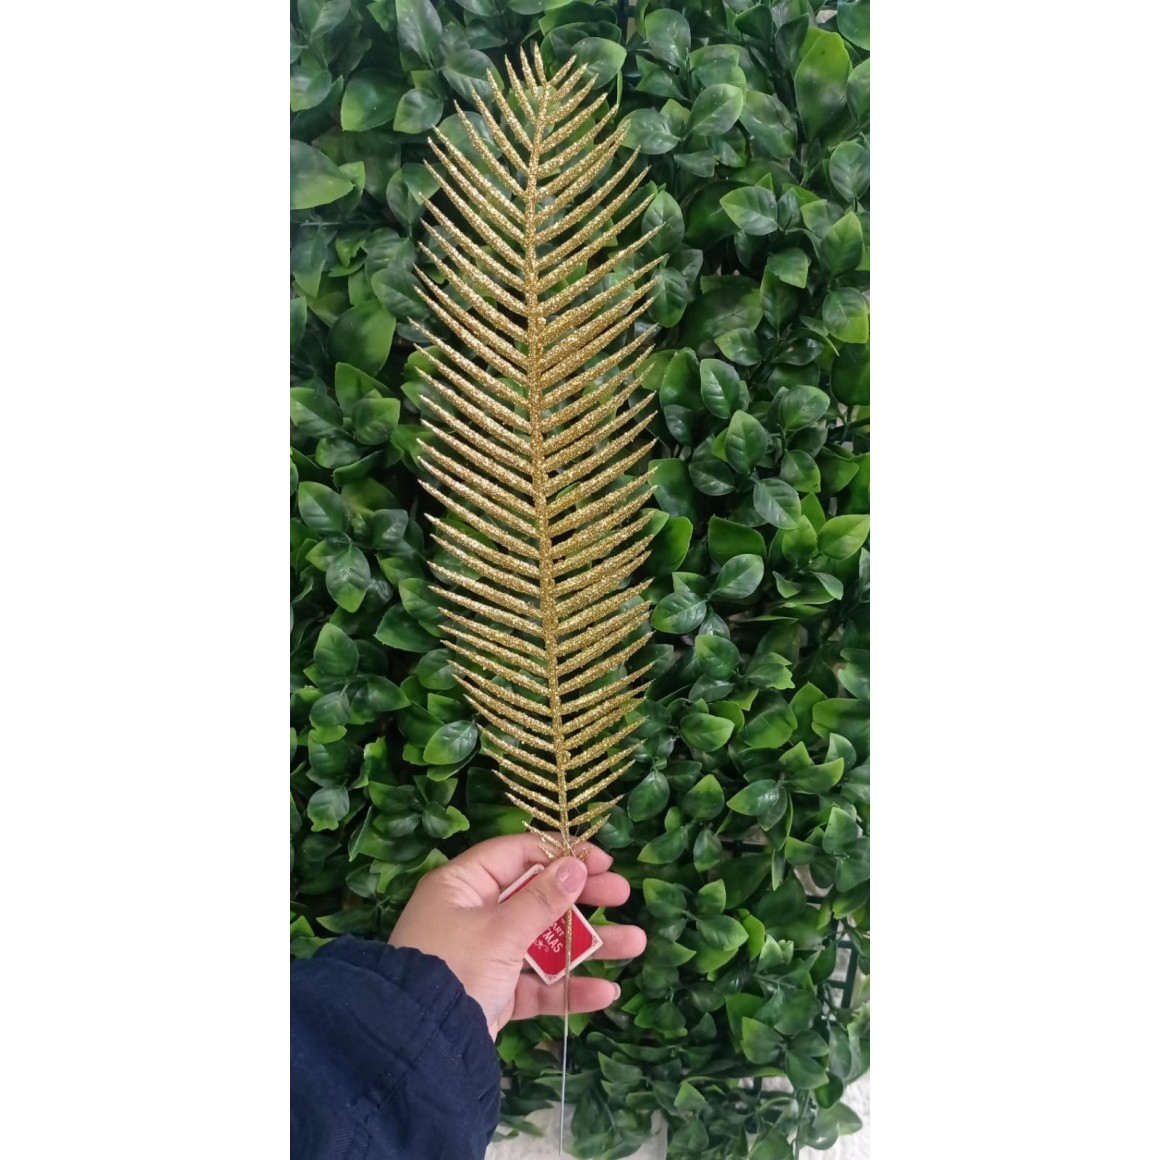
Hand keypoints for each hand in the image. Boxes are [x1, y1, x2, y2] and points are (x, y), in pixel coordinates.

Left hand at [388, 833, 645, 1038]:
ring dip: (588, 945)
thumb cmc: (455, 967)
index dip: (560, 854)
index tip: (602, 862)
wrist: (419, 1045)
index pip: (518, 855)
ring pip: (544, 943)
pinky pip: (537, 985)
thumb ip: (542, 900)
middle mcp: (473, 915)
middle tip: (623, 896)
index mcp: (463, 885)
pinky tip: (605, 992)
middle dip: (582, 898)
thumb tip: (575, 866)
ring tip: (636, 943)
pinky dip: (568, 988)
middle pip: (537, 897)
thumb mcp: (500, 929)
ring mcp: (486, 956)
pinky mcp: (495, 994)